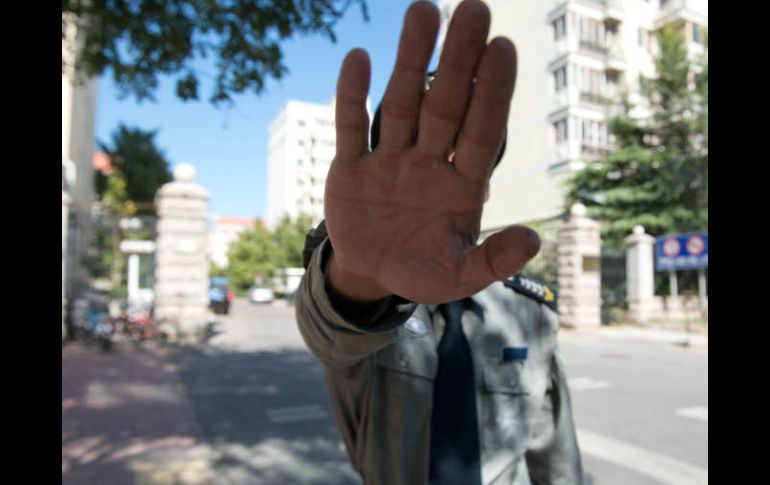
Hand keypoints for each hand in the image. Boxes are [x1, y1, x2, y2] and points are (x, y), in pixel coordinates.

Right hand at [324, 0, 539, 304]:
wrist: (373, 273)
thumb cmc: (423, 270)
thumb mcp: (458, 277)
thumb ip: (492, 261)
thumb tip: (533, 241)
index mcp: (460, 186)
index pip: (481, 134)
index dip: (492, 94)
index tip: (504, 48)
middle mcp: (428, 163)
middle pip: (445, 106)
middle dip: (458, 61)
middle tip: (474, 9)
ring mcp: (388, 161)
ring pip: (401, 104)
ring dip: (410, 61)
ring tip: (423, 10)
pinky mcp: (350, 167)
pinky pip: (350, 127)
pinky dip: (351, 97)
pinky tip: (360, 58)